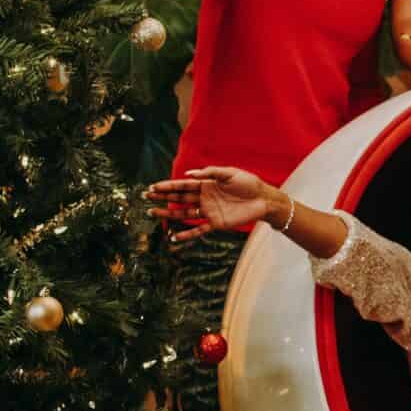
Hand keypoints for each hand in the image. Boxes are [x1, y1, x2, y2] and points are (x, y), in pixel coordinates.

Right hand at [148, 165, 279, 239]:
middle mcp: (205, 198)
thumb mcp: (230, 173)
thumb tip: (189, 174)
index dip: (167, 186)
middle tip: (146, 197)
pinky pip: (199, 229)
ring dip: (169, 213)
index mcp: (206, 184)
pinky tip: (174, 237)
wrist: (264, 199)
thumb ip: (210, 172)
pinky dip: (187, 234)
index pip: (183, 185)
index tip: (152, 187)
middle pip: (179, 198)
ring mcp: (209, 211)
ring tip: (152, 212)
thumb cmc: (248, 183)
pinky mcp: (216, 223)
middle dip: (162, 197)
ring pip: (184, 213)